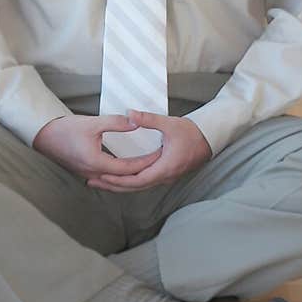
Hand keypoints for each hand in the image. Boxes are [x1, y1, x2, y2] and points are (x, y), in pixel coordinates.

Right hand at [32, 112, 164, 181]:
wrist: (42, 135)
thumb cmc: (65, 129)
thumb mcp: (92, 123)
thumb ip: (116, 123)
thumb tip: (135, 122)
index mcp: (96, 163)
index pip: (128, 168)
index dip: (146, 162)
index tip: (159, 154)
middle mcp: (93, 173)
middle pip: (124, 179)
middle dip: (142, 171)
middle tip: (158, 162)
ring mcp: (87, 174)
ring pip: (115, 180)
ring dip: (131, 175)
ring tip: (146, 167)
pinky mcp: (84, 171)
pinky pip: (107, 177)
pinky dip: (120, 174)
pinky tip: (127, 167)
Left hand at [86, 109, 211, 192]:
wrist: (209, 139)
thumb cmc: (192, 132)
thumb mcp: (169, 124)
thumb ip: (148, 119)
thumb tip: (129, 113)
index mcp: (164, 168)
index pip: (136, 180)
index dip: (118, 180)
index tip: (101, 176)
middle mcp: (164, 177)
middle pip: (134, 188)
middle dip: (113, 186)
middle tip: (93, 183)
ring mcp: (165, 177)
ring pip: (139, 187)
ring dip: (120, 185)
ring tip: (101, 182)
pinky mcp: (165, 174)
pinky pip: (144, 182)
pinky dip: (130, 182)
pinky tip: (119, 177)